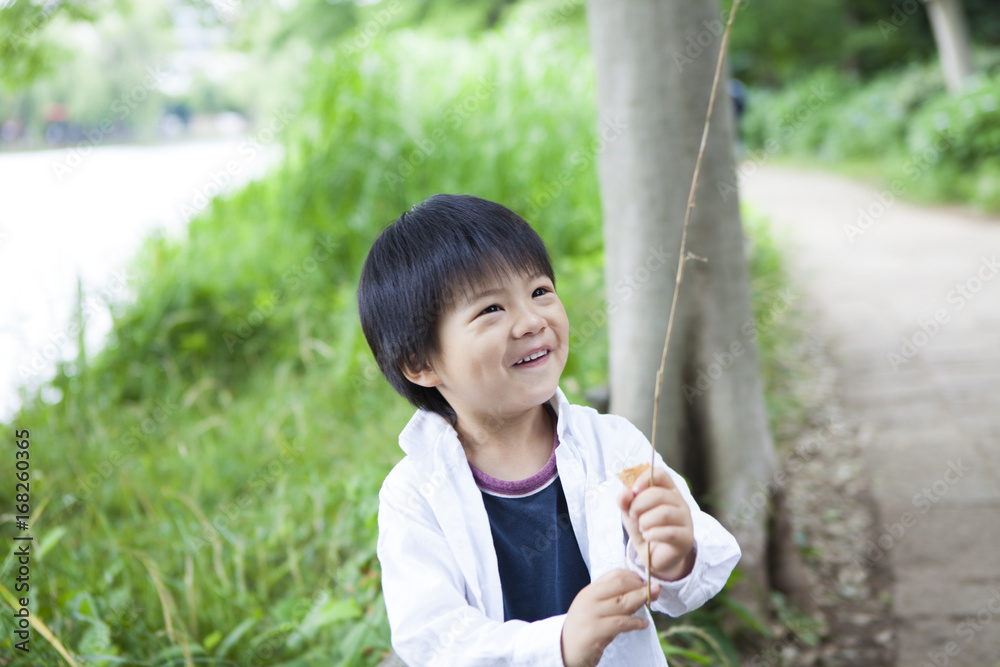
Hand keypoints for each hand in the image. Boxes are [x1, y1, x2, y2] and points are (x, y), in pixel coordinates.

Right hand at [560, 569, 659, 666]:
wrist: (565, 650)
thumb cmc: (584, 629)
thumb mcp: (594, 609)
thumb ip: (611, 600)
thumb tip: (638, 593)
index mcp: (589, 591)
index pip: (613, 575)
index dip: (633, 576)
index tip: (645, 582)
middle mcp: (589, 600)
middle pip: (619, 585)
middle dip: (640, 586)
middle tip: (655, 589)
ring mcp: (591, 615)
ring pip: (622, 602)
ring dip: (641, 599)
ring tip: (653, 599)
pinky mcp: (594, 632)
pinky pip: (620, 624)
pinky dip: (635, 623)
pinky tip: (644, 624)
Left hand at [617, 465, 694, 581]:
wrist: (653, 557)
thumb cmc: (644, 529)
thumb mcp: (630, 513)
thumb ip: (625, 501)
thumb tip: (625, 493)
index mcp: (667, 490)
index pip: (660, 473)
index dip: (644, 479)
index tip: (633, 492)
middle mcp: (680, 502)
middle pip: (658, 494)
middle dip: (638, 505)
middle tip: (633, 516)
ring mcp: (686, 520)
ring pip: (664, 513)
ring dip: (645, 521)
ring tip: (642, 528)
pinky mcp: (686, 538)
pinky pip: (669, 532)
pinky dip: (652, 534)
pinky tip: (648, 537)